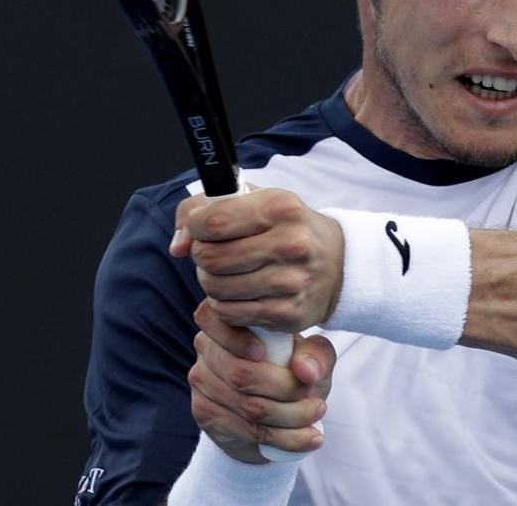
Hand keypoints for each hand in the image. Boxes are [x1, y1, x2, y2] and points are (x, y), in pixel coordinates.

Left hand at [170, 188, 344, 332]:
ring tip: (226, 272)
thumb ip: (203, 209)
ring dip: (210, 282)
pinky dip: (224, 304)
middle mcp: (290, 244)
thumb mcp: (254, 201)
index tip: (201, 228)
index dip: (196, 227)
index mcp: (280, 208)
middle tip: (213, 253)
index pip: (214, 221)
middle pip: (211, 258)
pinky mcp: (288, 314)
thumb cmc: (286, 227)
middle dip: (201, 256)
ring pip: (216, 289)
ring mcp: (291, 282)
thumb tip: (177, 246)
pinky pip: (230, 314)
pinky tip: (238, 293)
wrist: (339, 265)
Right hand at [188, 299, 335, 462]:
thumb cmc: (291, 371)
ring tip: (317, 414)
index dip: (239, 340)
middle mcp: (206, 347)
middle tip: (317, 397)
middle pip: (241, 374)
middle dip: (287, 390)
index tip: (266, 354)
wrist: (275, 413)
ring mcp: (201, 381)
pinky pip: (247, 430)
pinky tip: (309, 438)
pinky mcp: (204, 413)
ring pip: (248, 406)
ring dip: (292, 417)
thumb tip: (305, 371)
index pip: (216, 321)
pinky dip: (285, 438)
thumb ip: (315, 355)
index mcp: (226, 320)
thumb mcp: (310, 358)